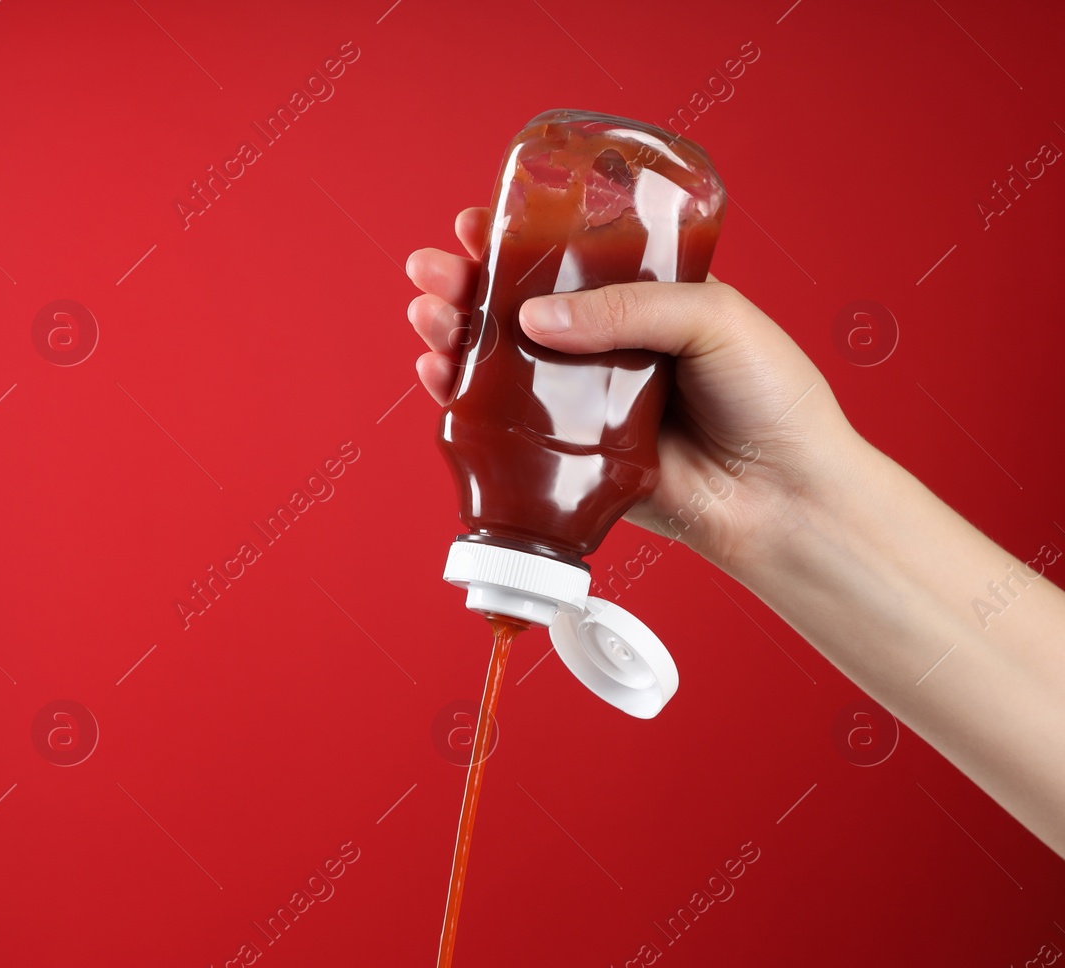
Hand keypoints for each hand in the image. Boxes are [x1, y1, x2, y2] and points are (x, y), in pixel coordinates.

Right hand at [406, 206, 865, 571]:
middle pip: (520, 307)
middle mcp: (610, 348)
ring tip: (426, 311)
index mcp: (648, 300)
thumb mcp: (713, 317)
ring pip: (503, 362)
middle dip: (466, 283)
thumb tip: (532, 317)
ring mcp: (585, 403)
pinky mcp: (570, 457)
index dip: (518, 239)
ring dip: (454, 333)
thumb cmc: (773, 400)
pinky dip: (461, 399)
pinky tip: (437, 373)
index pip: (571, 259)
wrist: (785, 499)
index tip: (477, 223)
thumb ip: (626, 308)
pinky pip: (505, 427)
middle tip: (432, 267)